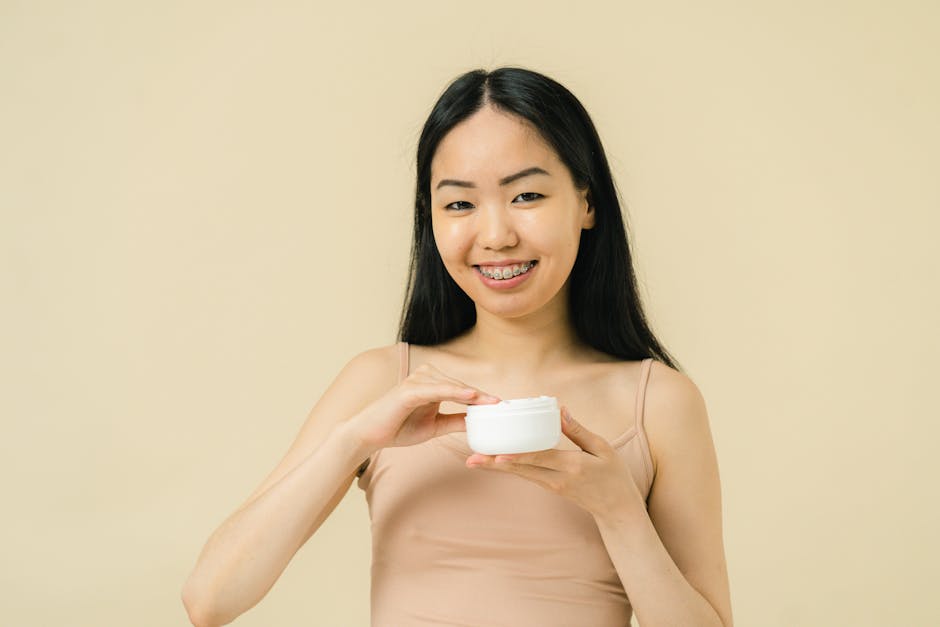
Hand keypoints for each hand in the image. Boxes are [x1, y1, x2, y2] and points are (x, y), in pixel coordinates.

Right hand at [350, 363, 499, 450]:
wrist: (370, 435)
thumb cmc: (398, 428)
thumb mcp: (434, 427)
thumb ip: (454, 421)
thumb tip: (476, 422)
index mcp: (432, 384)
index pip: (463, 390)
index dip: (483, 398)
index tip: (503, 406)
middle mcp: (426, 377)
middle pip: (461, 386)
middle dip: (482, 396)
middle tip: (504, 404)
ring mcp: (417, 381)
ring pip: (452, 386)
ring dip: (473, 394)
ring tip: (493, 402)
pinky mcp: (409, 390)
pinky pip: (437, 390)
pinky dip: (454, 392)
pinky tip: (471, 397)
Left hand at [465, 406, 644, 519]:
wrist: (617, 508)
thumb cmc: (613, 475)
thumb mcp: (602, 449)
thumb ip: (578, 431)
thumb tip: (560, 410)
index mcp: (572, 466)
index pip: (540, 459)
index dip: (518, 456)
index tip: (497, 453)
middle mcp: (557, 479)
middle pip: (522, 470)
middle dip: (495, 464)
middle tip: (471, 458)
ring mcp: (552, 486)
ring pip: (520, 475)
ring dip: (496, 468)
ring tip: (474, 460)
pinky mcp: (550, 488)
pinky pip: (526, 476)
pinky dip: (510, 469)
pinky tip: (494, 462)